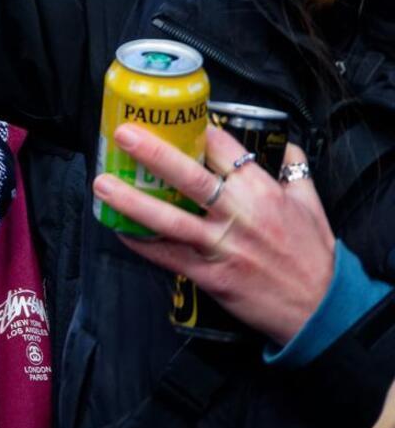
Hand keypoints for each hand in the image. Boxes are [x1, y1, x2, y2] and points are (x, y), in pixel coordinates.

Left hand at [94, 124, 334, 344]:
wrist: (323, 309)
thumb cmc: (314, 256)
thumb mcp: (312, 205)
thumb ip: (295, 171)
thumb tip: (285, 146)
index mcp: (264, 192)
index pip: (224, 150)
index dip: (193, 131)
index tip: (169, 118)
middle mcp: (240, 215)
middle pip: (192, 178)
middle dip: (155, 154)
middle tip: (124, 134)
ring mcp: (223, 246)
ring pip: (172, 219)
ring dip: (133, 201)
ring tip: (103, 183)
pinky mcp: (211, 276)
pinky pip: (168, 256)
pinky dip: (142, 244)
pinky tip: (119, 229)